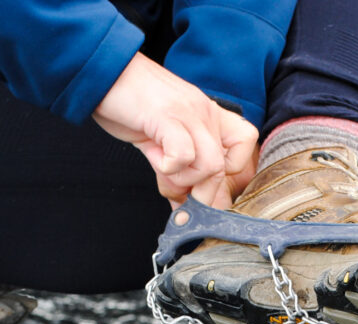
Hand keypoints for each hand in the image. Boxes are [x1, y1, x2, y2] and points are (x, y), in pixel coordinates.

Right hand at [92, 52, 257, 207]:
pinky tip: (154, 157)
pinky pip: (184, 156)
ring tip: (163, 168)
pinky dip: (169, 169)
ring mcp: (188, 112)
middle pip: (224, 168)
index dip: (226, 173)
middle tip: (176, 194)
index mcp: (208, 114)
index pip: (244, 145)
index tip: (199, 183)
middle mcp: (204, 112)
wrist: (102, 71)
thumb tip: (185, 208)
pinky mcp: (166, 116)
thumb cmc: (130, 105)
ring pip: (210, 165)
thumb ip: (177, 171)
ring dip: (185, 180)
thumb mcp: (162, 140)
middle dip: (200, 193)